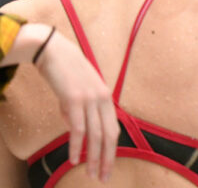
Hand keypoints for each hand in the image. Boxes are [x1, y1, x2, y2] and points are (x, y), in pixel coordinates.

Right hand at [35, 29, 117, 182]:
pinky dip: (77, 145)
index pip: (113, 128)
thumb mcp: (78, 92)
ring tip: (90, 173)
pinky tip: (74, 159)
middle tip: (103, 177)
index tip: (108, 165)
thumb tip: (75, 130)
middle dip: (107, 158)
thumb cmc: (66, 72)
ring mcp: (90, 99)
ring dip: (93, 157)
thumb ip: (80, 111)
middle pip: (109, 134)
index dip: (111, 149)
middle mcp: (102, 99)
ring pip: (95, 134)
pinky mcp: (75, 99)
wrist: (54, 51)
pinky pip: (78, 128)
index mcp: (106, 97)